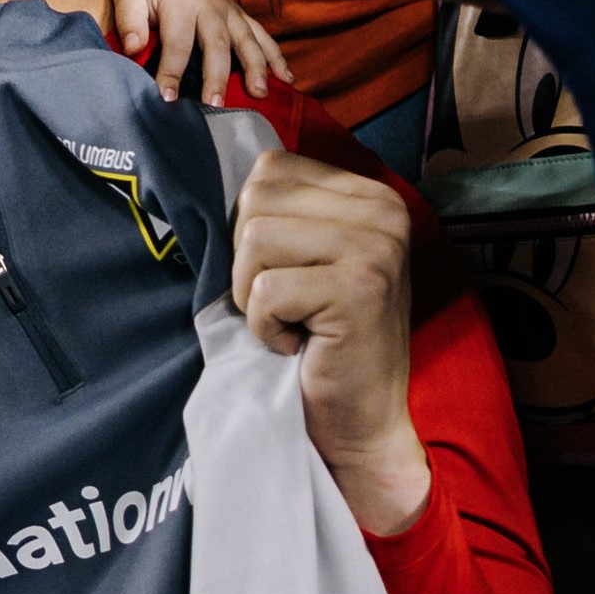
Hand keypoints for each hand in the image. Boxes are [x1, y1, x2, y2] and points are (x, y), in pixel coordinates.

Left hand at [92, 0, 291, 104]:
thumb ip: (129, 18)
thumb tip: (133, 47)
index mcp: (181, 0)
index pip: (177, 43)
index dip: (172, 72)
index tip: (167, 98)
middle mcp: (210, 5)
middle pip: (218, 44)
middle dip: (218, 76)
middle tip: (215, 105)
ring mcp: (227, 8)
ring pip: (247, 39)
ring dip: (257, 67)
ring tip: (260, 94)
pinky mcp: (236, 13)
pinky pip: (261, 34)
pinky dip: (275, 55)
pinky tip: (286, 77)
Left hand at [232, 149, 428, 535]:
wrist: (362, 424)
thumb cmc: (322, 342)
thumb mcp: (307, 259)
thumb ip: (282, 212)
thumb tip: (211, 171)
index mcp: (370, 194)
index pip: (270, 170)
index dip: (251, 225)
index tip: (283, 273)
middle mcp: (384, 210)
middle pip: (256, 199)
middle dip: (248, 261)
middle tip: (286, 304)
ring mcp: (377, 247)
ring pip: (255, 238)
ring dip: (254, 295)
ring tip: (293, 323)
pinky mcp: (360, 289)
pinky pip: (265, 289)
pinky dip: (265, 327)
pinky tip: (299, 345)